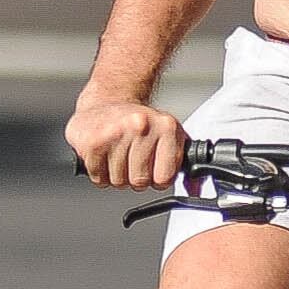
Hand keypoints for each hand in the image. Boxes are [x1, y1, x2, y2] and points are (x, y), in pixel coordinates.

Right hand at [66, 91, 184, 190]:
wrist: (106, 99)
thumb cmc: (139, 122)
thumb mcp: (169, 135)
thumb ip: (183, 162)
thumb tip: (195, 188)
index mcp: (166, 126)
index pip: (165, 178)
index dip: (157, 179)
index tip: (153, 169)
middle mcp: (141, 125)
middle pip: (139, 182)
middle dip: (134, 178)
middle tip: (131, 159)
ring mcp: (115, 132)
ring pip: (118, 182)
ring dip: (116, 175)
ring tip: (117, 154)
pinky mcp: (93, 142)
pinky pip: (98, 178)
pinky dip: (99, 173)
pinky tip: (104, 154)